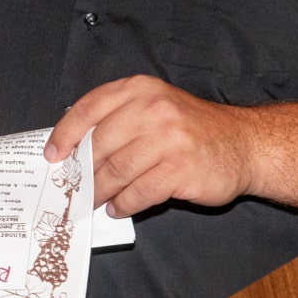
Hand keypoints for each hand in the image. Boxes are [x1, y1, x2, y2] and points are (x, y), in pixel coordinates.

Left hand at [44, 76, 254, 217]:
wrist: (245, 144)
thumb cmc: (191, 128)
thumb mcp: (155, 104)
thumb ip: (118, 116)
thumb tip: (75, 145)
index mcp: (139, 89)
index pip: (88, 108)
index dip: (65, 133)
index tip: (53, 154)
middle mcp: (153, 110)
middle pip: (99, 144)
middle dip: (83, 170)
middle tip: (75, 186)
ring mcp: (168, 140)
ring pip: (116, 171)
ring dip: (100, 191)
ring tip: (95, 200)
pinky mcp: (180, 170)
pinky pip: (138, 192)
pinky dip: (124, 204)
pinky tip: (119, 207)